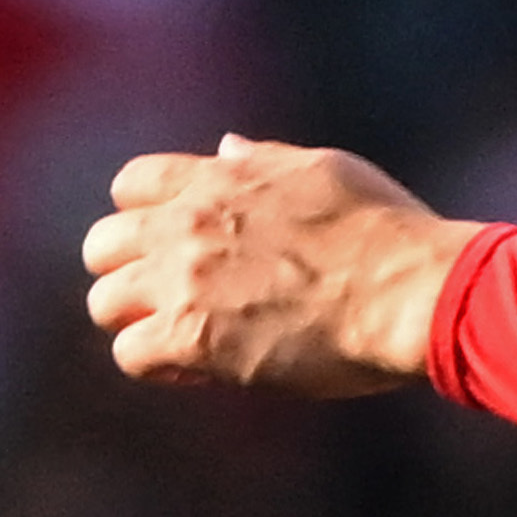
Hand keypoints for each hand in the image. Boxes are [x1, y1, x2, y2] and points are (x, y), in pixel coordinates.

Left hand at [82, 137, 477, 394]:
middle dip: (129, 271)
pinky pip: (131, 355)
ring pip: (105, 303)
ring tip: (185, 337)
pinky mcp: (194, 339)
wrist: (414, 292)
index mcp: (217, 181)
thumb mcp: (326, 171)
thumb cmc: (389, 233)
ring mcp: (184, 283)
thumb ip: (264, 162)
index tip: (175, 243)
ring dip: (140, 321)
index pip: (132, 184)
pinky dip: (159, 365)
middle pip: (101, 245)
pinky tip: (201, 369)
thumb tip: (226, 148)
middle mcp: (186, 226)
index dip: (144, 216)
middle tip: (171, 297)